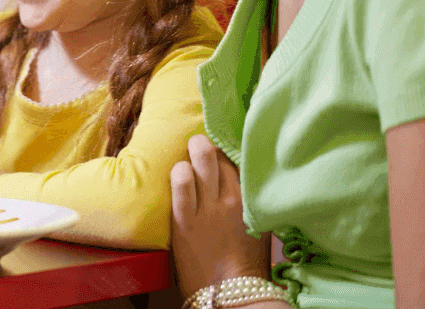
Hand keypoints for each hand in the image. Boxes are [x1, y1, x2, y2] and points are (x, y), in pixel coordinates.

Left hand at [170, 134, 268, 294]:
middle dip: (205, 145)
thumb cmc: (245, 260)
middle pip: (219, 153)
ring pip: (201, 159)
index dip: (226, 146)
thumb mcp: (257, 224)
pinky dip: (179, 174)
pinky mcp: (185, 219)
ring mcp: (209, 207)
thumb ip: (250, 198)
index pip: (239, 157)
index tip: (217, 143)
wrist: (232, 293)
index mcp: (252, 199)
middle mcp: (232, 197)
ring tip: (188, 160)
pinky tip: (179, 175)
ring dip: (191, 154)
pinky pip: (181, 184)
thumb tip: (240, 174)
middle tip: (198, 148)